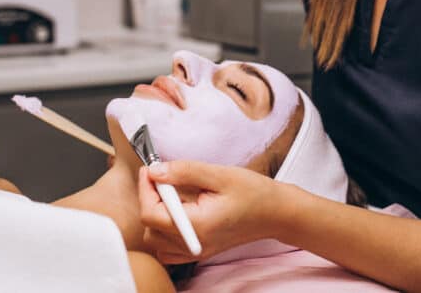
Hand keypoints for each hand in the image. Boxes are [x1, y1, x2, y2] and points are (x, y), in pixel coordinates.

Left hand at [137, 160, 282, 263]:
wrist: (276, 213)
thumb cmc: (253, 192)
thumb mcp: (219, 174)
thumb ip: (184, 172)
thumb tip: (155, 171)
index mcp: (197, 225)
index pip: (150, 214)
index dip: (145, 189)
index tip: (150, 169)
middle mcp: (193, 244)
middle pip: (149, 228)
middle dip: (150, 199)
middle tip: (164, 178)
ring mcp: (196, 251)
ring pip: (156, 240)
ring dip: (156, 215)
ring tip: (174, 195)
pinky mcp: (199, 251)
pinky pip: (168, 249)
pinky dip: (165, 231)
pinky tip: (178, 212)